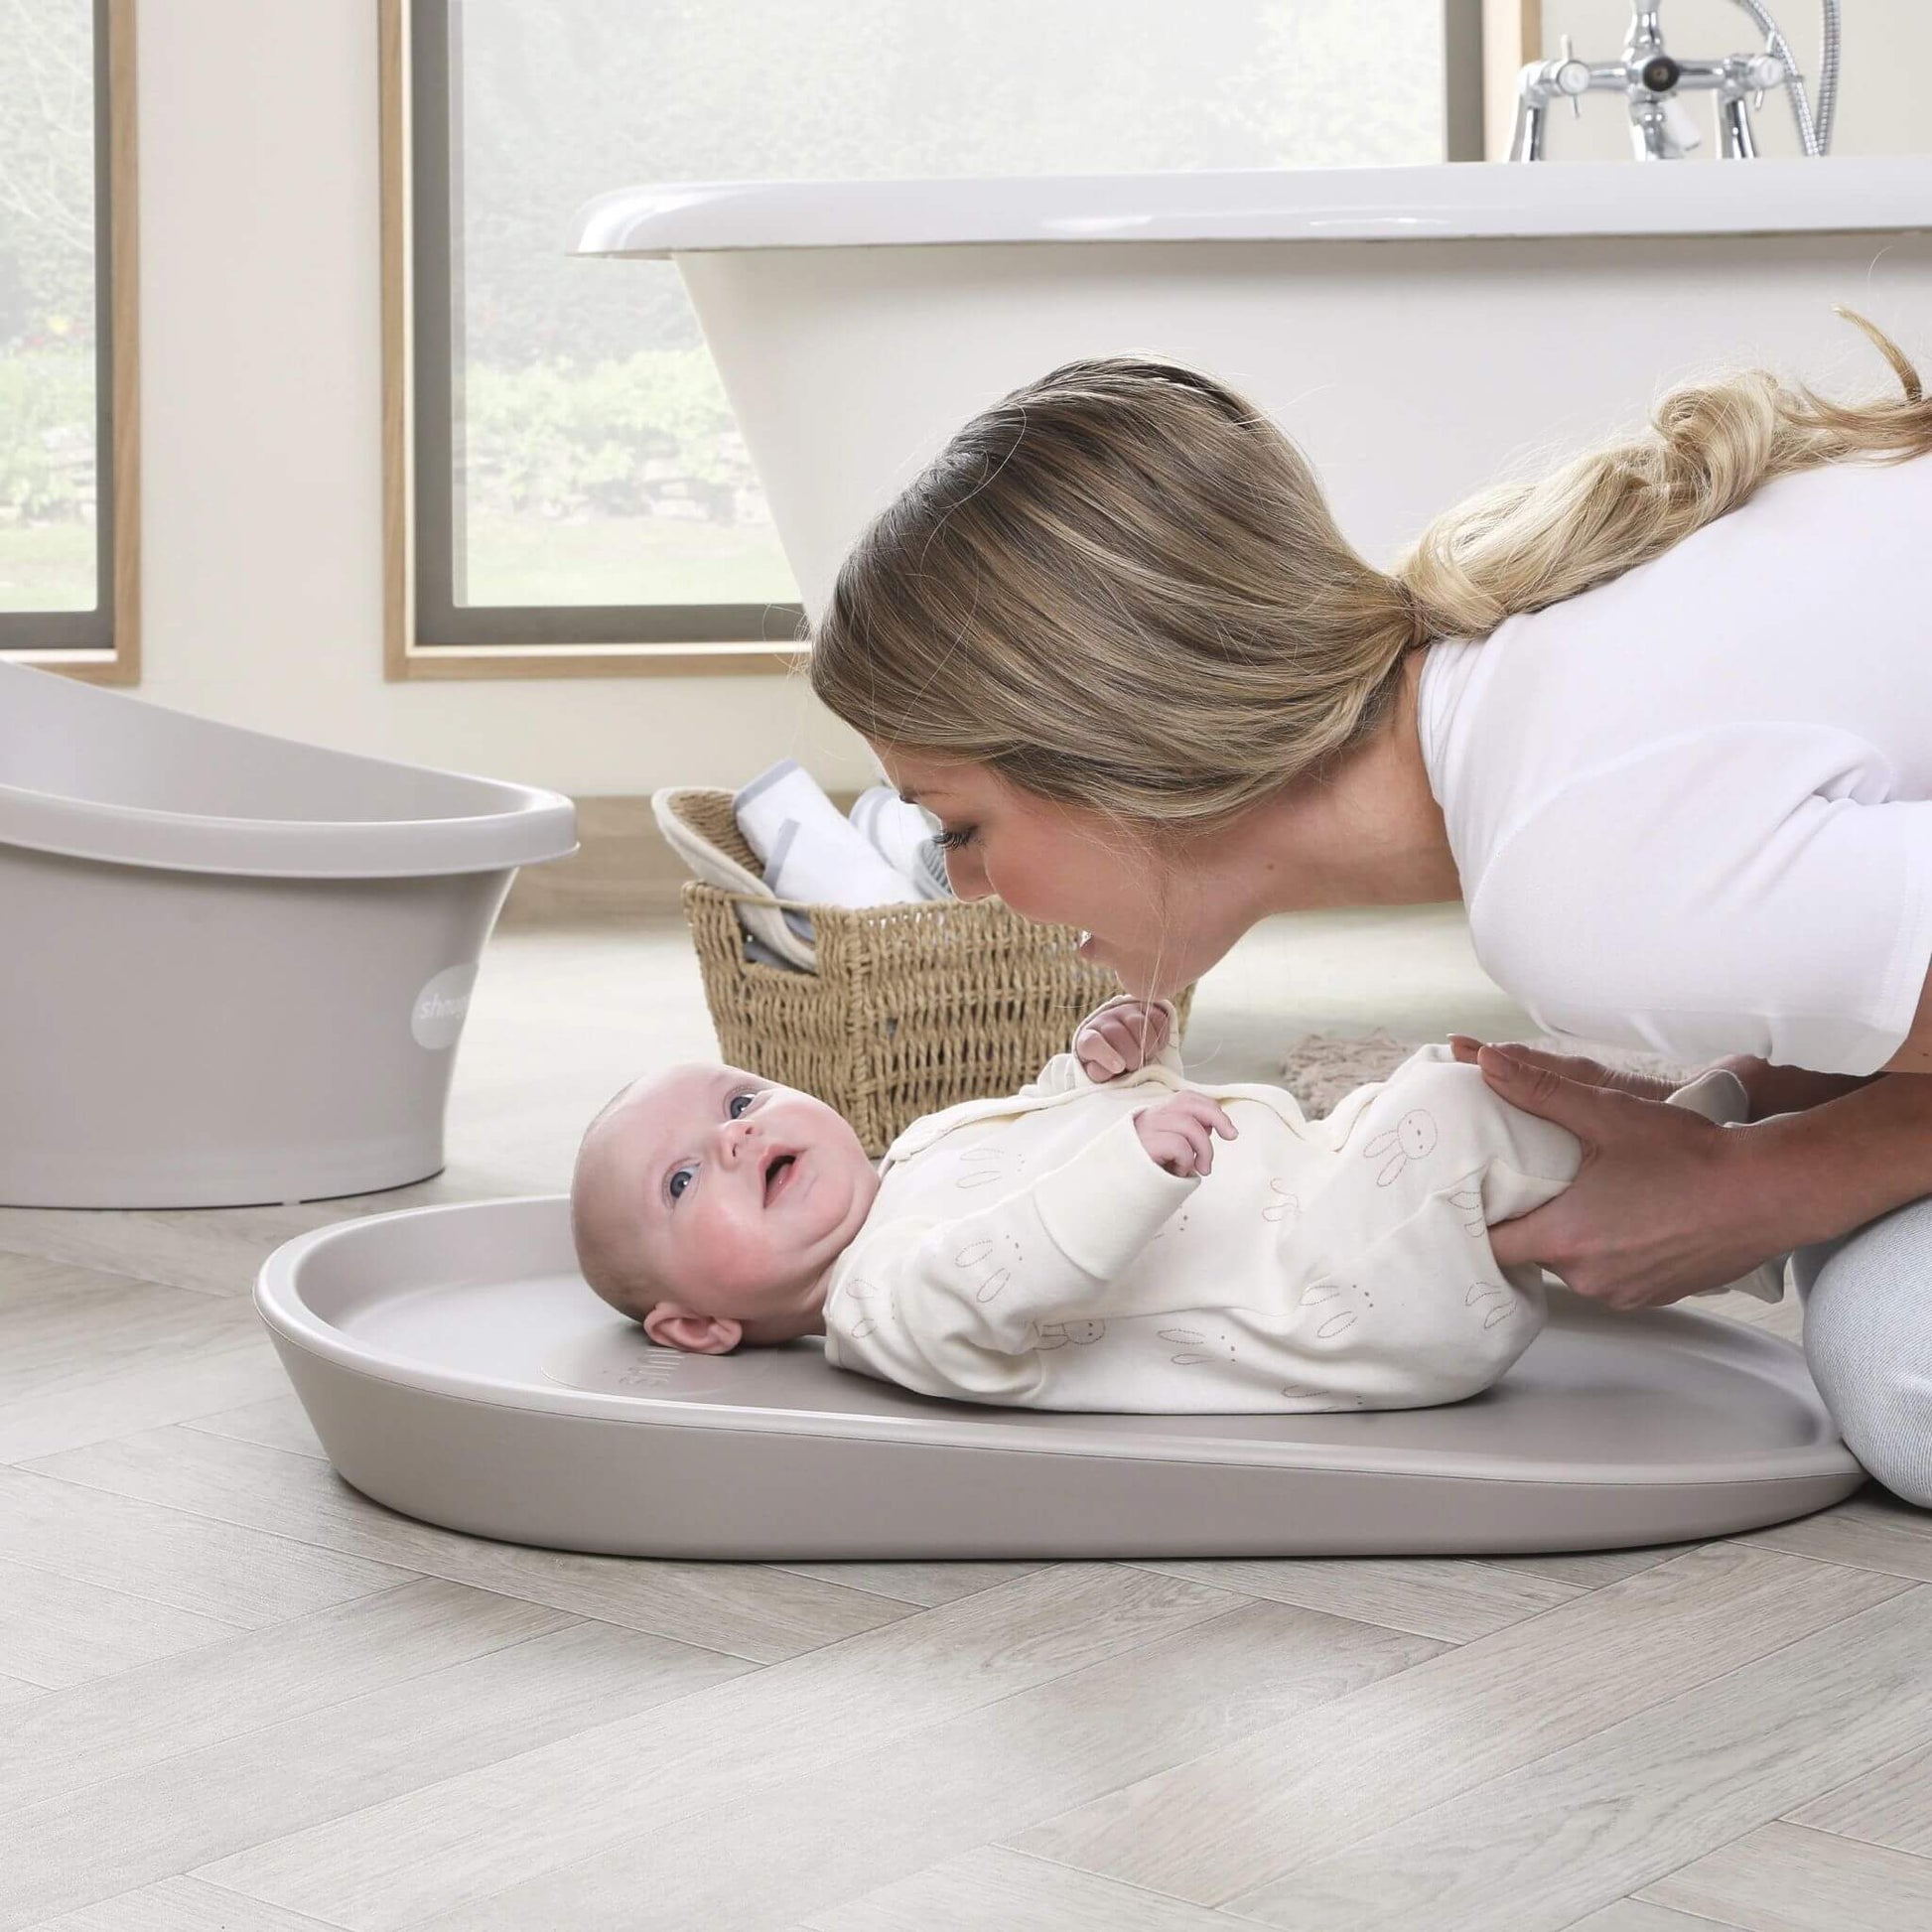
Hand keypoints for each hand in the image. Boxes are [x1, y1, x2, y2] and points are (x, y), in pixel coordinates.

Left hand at [1077, 999, 1171, 1081]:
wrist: (1123, 1046)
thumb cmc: (1111, 1065)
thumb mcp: (1103, 1073)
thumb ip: (1103, 1074)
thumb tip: (1113, 1069)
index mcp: (1087, 1039)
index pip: (1091, 1042)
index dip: (1105, 1054)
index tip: (1118, 1068)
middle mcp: (1104, 1020)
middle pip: (1117, 1033)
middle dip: (1131, 1055)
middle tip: (1135, 1066)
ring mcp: (1124, 1011)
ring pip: (1138, 1023)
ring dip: (1147, 1046)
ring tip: (1146, 1057)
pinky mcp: (1146, 1007)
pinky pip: (1157, 1019)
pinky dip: (1161, 1037)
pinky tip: (1156, 1046)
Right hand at [1134, 1092, 1236, 1177]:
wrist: (1114, 1190)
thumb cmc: (1142, 1171)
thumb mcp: (1167, 1150)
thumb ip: (1185, 1136)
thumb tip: (1211, 1128)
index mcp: (1156, 1115)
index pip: (1188, 1099)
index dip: (1211, 1110)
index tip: (1227, 1130)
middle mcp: (1151, 1117)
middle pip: (1191, 1103)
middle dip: (1218, 1117)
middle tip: (1232, 1136)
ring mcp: (1147, 1128)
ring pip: (1190, 1125)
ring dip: (1205, 1149)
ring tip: (1202, 1169)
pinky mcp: (1146, 1144)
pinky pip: (1179, 1145)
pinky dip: (1186, 1161)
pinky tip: (1178, 1173)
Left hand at [1455, 1041, 1787, 1307]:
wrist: (1769, 1191)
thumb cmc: (1690, 1156)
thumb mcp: (1605, 1113)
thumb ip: (1537, 1090)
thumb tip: (1486, 1063)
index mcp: (1566, 1239)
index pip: (1492, 1247)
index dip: (1479, 1221)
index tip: (1477, 1196)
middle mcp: (1589, 1277)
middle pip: (1532, 1254)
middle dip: (1530, 1220)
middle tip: (1534, 1183)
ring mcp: (1625, 1291)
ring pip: (1574, 1266)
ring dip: (1572, 1236)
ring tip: (1583, 1194)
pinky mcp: (1655, 1295)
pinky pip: (1612, 1275)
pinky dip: (1610, 1250)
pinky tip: (1626, 1215)